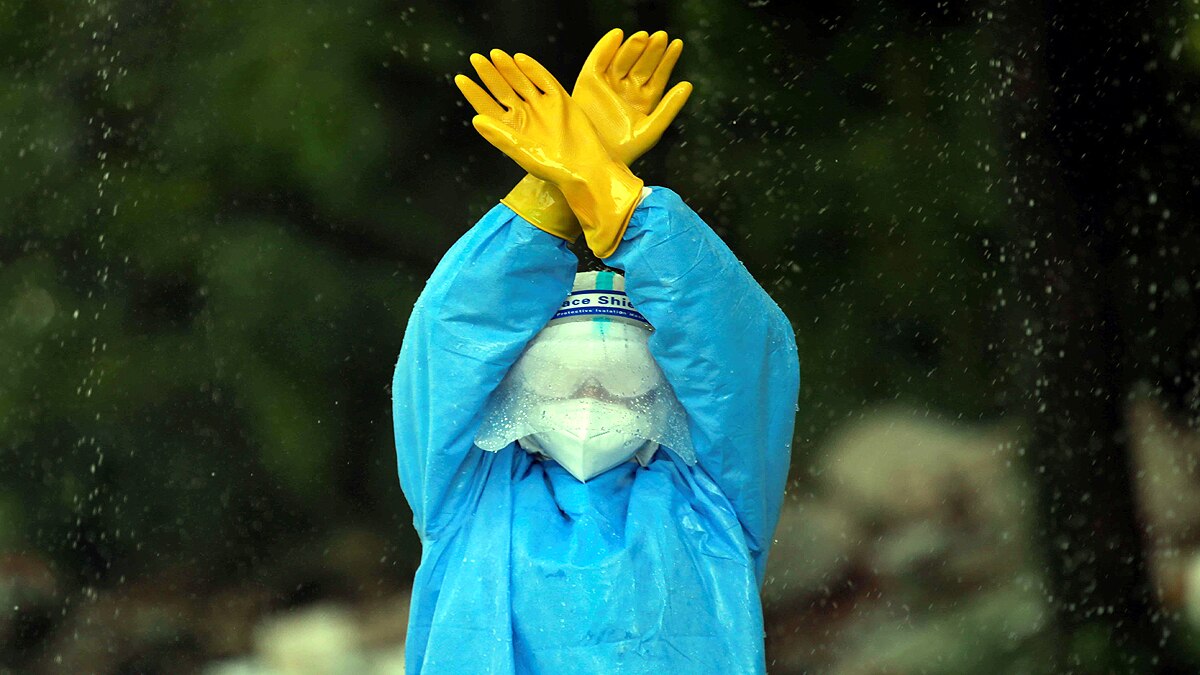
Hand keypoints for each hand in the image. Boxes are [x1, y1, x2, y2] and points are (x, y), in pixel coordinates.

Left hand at [455, 51, 643, 257]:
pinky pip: (544, 80)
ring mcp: (541, 106)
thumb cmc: (553, 167)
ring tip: (494, 55)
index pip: (488, 107)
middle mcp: (524, 116)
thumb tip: (476, 119)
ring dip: (508, 69)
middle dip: (489, 75)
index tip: (461, 78)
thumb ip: (501, 136)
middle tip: (475, 59)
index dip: (474, 93)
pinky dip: (533, 70)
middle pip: (502, 91)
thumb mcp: (522, 152)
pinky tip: (520, 59)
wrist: (586, 168)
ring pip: (521, 82)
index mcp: (511, 130)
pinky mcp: (560, 100)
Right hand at [573, 29, 692, 165]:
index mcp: (645, 100)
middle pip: (642, 64)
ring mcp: (608, 85)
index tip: (677, 44)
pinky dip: (605, 47)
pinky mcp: (588, 82)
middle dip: (651, 50)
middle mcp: (627, 90)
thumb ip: (670, 107)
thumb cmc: (625, 150)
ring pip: (622, 59)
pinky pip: (598, 61)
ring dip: (632, 46)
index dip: (668, 59)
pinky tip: (617, 35)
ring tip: (643, 36)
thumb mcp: (652, 129)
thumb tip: (688, 84)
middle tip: (661, 37)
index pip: (659, 74)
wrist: (595, 159)